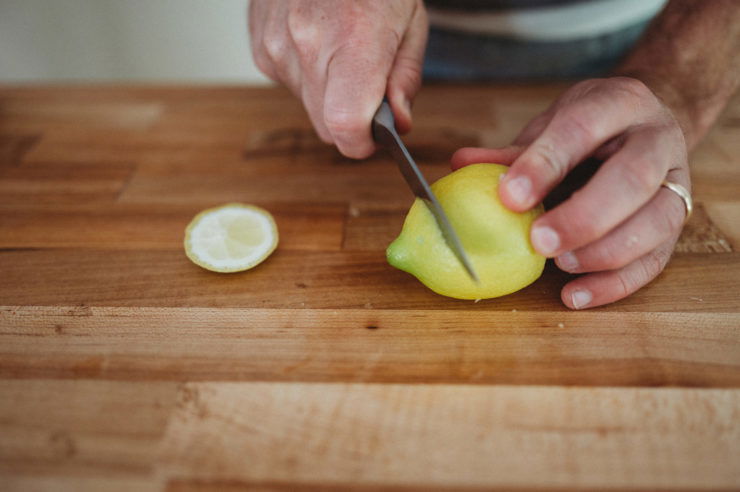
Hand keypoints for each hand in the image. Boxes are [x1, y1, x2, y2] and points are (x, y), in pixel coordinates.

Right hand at [249, 0, 427, 157]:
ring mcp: (276, 44)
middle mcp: (307, 44)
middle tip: (366, 85)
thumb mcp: (410, 22)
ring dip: (328, 93)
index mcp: (354, 39)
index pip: (344, 125)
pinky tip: (317, 41)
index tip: (373, 137)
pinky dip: (306, 74)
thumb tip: (397, 124)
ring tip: (340, 49)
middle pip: (326, 126)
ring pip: (308, 106)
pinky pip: (288, 83)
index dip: (360, 142)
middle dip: (350, 119)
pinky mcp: (259, 45)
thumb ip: (405, 79)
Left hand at [452, 77, 690, 308]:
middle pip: (632, 179)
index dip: (545, 163)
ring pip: (656, 222)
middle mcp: (657, 140)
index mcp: (620, 103)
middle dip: (584, 216)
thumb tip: (461, 165)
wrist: (642, 124)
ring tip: (560, 266)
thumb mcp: (552, 127)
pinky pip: (655, 260)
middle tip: (539, 241)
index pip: (584, 128)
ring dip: (604, 252)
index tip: (509, 196)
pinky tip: (576, 295)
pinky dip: (615, 284)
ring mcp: (677, 182)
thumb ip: (514, 152)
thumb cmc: (589, 129)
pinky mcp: (677, 223)